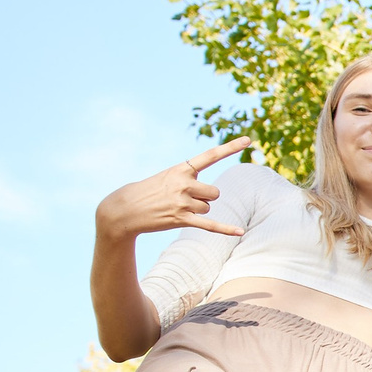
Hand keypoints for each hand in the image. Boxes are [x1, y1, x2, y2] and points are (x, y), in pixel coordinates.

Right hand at [96, 140, 246, 241]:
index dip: (230, 148)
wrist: (124, 208)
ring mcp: (183, 202)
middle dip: (205, 198)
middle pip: (215, 193)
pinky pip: (210, 225)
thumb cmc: (148, 192)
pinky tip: (240, 231)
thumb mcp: (167, 177)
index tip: (248, 140)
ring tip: (176, 209)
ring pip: (208, 208)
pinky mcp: (182, 219)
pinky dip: (226, 229)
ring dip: (197, 211)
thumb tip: (211, 195)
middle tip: (183, 200)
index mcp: (181, 169)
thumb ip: (189, 180)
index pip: (210, 155)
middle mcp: (184, 183)